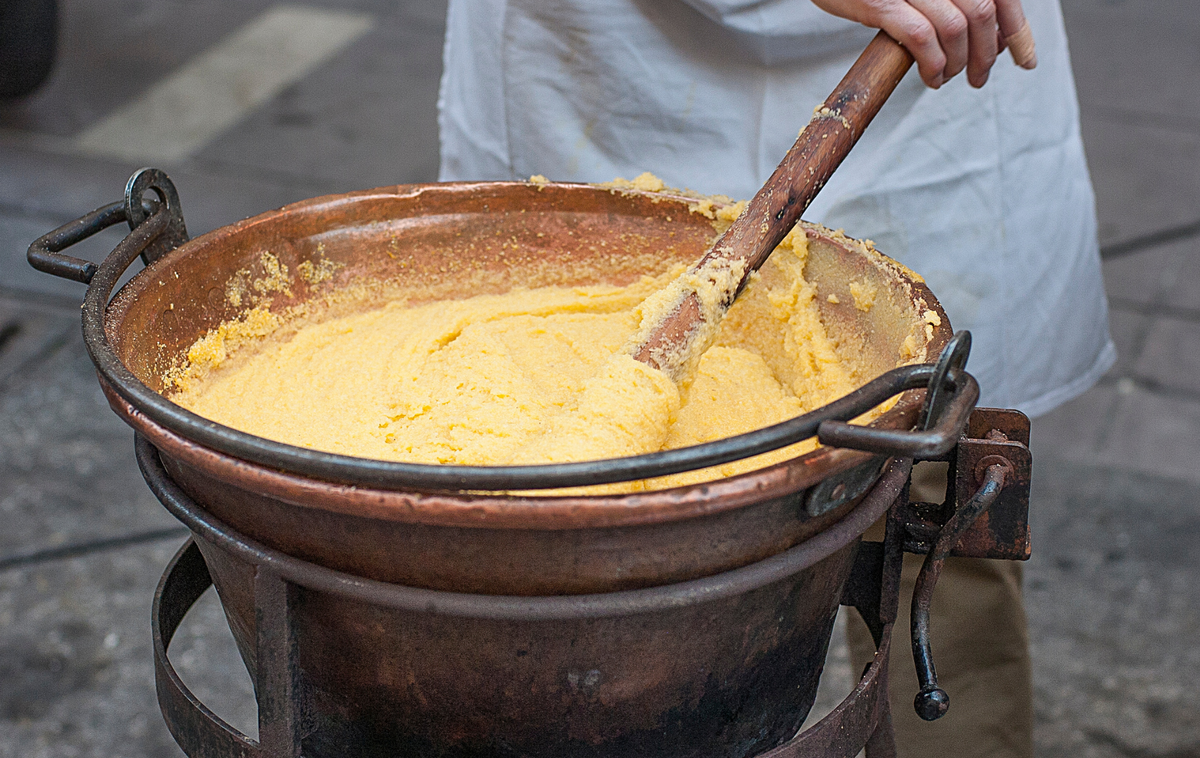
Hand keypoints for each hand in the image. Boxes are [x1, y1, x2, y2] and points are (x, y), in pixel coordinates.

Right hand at [810, 0, 1036, 88]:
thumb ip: (952, 1)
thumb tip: (989, 36)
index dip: (1018, 31)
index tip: (1025, 61)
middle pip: (983, 14)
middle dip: (986, 55)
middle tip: (978, 79)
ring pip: (956, 27)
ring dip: (958, 63)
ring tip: (946, 77)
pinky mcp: (881, 2)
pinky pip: (920, 37)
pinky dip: (932, 64)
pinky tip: (930, 77)